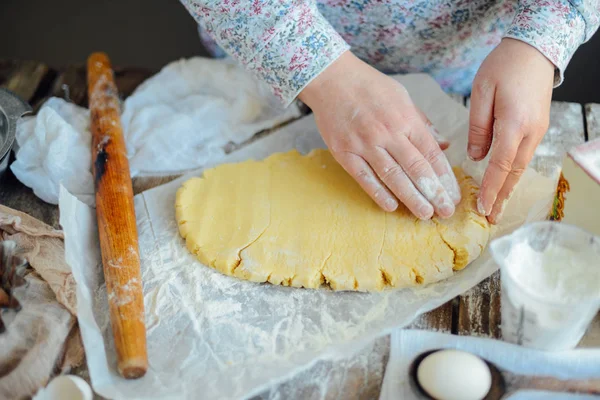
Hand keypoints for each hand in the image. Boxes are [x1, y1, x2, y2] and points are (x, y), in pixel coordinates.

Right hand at [299, 52, 460, 218]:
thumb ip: (422, 123)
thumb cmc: (369, 86)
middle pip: (416, 169)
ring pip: (393, 177)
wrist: (331, 78)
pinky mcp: (344, 152)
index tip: (453, 194)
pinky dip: (378, 194)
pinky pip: (364, 178)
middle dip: (434, 193)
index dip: (445, 177)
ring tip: (425, 214)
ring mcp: (364, 144)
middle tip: (445, 212)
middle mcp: (387, 133)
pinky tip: (392, 207)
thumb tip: (443, 145)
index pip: (431, 154)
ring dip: (411, 198)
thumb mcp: (402, 97)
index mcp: (405, 118)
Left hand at [468, 38, 553, 223]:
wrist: (535, 49)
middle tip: (491, 218)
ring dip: (509, 188)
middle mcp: (530, 132)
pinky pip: (523, 156)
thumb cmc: (504, 65)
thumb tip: (477, 157)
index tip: (482, 208)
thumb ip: (478, 127)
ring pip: (520, 166)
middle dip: (502, 197)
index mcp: (514, 124)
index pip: (500, 166)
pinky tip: (505, 182)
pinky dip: (513, 173)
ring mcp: (537, 130)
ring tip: (498, 207)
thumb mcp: (481, 92)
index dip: (491, 189)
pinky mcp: (537, 126)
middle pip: (514, 172)